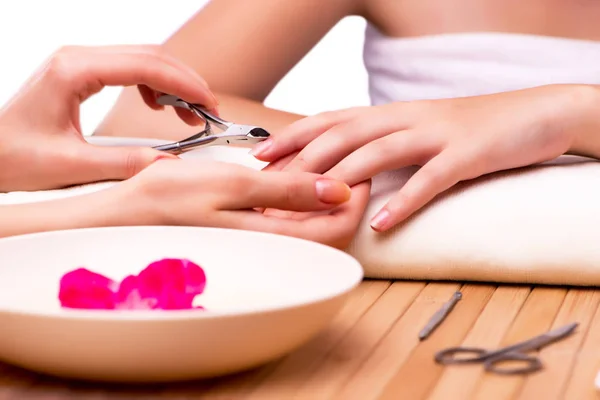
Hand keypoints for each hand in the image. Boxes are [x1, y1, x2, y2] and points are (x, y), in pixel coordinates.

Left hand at [0, 45, 217, 191]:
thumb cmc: (11, 157)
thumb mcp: (71, 166)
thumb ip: (125, 164)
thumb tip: (168, 163)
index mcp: (73, 72)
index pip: (144, 65)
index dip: (184, 83)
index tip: (209, 104)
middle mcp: (77, 59)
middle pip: (149, 55)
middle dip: (185, 81)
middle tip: (209, 110)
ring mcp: (78, 63)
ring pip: (142, 60)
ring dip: (172, 82)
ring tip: (190, 113)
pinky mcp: (80, 74)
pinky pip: (128, 69)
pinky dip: (153, 86)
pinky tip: (160, 106)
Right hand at [118, 159, 363, 247]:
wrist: (128, 214)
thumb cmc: (172, 199)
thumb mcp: (235, 185)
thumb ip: (290, 191)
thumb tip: (341, 193)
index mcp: (278, 241)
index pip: (342, 227)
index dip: (358, 195)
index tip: (358, 164)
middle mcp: (275, 248)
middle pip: (330, 225)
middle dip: (341, 191)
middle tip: (334, 156)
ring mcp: (263, 241)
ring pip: (310, 220)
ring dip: (317, 190)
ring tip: (307, 159)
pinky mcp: (251, 232)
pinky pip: (287, 217)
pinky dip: (293, 194)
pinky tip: (281, 172)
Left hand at [250, 84, 599, 230]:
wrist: (535, 114)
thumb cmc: (471, 128)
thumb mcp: (420, 127)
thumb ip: (385, 140)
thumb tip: (345, 163)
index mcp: (394, 113)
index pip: (334, 118)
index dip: (295, 134)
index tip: (261, 153)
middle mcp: (408, 118)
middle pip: (347, 132)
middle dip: (304, 155)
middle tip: (269, 180)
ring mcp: (437, 134)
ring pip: (381, 150)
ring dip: (344, 175)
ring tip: (312, 198)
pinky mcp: (467, 154)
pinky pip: (430, 179)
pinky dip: (403, 201)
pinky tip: (380, 223)